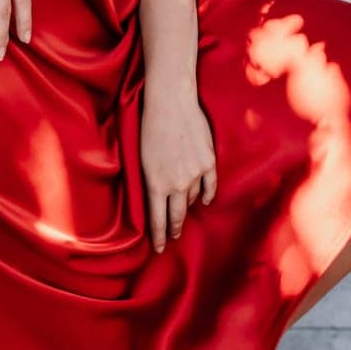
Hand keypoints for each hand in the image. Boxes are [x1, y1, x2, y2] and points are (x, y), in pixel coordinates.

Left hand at [139, 77, 216, 252]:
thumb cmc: (149, 124)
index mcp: (156, 184)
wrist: (170, 101)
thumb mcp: (140, 157)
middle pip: (177, 215)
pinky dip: (206, 194)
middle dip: (174, 228)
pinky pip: (210, 186)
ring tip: (183, 209)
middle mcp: (177, 183)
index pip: (158, 220)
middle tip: (172, 237)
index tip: (158, 249)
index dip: (159, 237)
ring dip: (187, 204)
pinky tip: (204, 199)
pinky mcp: (209, 161)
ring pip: (193, 198)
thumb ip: (149, 180)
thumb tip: (155, 197)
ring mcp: (195, 173)